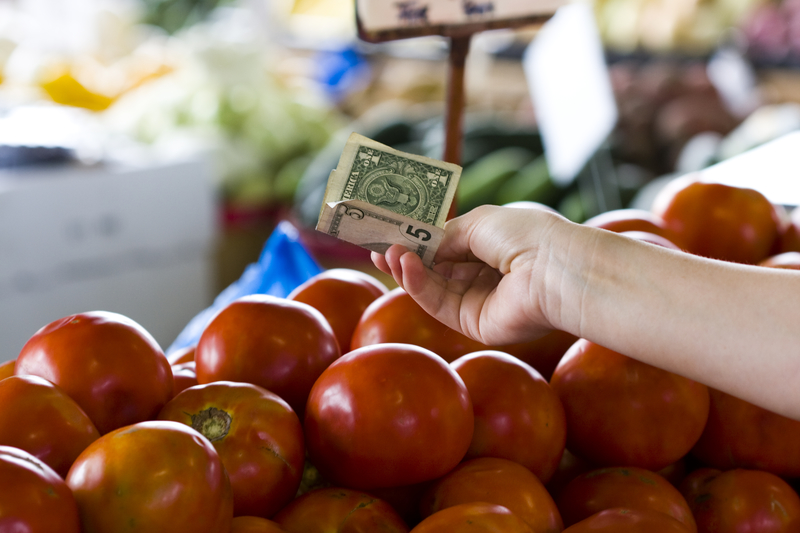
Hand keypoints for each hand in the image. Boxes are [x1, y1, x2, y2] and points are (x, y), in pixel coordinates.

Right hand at [372, 205, 568, 345]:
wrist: (556, 269)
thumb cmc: (526, 236)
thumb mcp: (477, 223)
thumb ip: (443, 235)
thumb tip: (419, 245)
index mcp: (490, 249)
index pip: (445, 247)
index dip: (416, 241)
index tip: (388, 233)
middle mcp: (484, 277)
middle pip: (434, 270)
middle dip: (404, 257)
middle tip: (374, 247)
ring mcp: (478, 302)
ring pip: (431, 288)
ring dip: (406, 270)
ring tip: (387, 253)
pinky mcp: (474, 325)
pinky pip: (438, 305)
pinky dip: (418, 286)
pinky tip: (405, 266)